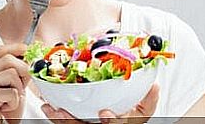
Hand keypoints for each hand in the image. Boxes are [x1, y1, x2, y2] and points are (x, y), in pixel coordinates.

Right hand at [0, 44, 30, 122]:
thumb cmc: (7, 110)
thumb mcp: (16, 85)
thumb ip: (21, 70)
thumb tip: (34, 57)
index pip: (2, 50)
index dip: (18, 49)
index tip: (31, 56)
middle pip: (8, 59)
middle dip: (23, 70)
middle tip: (24, 84)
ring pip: (11, 73)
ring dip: (19, 88)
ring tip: (13, 99)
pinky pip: (11, 92)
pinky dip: (15, 101)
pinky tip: (8, 107)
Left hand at [41, 83, 159, 123]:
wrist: (114, 121)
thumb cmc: (129, 116)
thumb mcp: (142, 111)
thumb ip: (149, 99)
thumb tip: (155, 85)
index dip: (111, 121)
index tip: (103, 112)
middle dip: (72, 122)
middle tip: (63, 112)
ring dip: (60, 119)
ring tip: (51, 108)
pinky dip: (55, 115)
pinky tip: (49, 106)